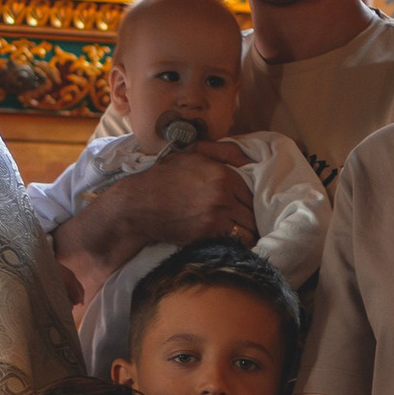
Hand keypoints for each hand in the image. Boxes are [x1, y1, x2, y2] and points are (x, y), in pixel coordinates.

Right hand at [54, 147, 256, 295]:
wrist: (139, 205)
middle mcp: (223, 194)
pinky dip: (237, 242)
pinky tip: (232, 240)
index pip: (254, 191)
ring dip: (247, 231)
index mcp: (223, 174)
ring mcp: (217, 215)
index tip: (249, 206)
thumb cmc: (164, 178)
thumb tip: (250, 160)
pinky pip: (237, 241)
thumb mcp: (192, 154)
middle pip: (254, 211)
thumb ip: (224, 151)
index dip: (253, 200)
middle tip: (249, 221)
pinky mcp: (209, 233)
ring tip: (241, 232)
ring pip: (249, 228)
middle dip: (253, 217)